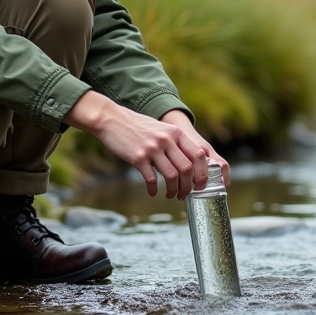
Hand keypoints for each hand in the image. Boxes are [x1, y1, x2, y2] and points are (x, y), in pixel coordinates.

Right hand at [64, 91, 213, 199]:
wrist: (112, 119)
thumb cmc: (138, 126)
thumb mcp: (162, 129)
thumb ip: (175, 142)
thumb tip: (190, 163)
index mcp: (176, 133)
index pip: (198, 155)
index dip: (203, 173)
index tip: (200, 184)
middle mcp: (166, 140)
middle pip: (187, 169)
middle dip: (189, 186)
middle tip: (185, 194)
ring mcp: (152, 149)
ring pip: (172, 176)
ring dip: (174, 190)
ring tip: (171, 195)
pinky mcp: (138, 158)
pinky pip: (151, 179)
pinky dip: (154, 189)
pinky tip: (152, 192)